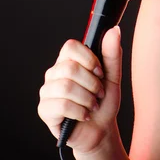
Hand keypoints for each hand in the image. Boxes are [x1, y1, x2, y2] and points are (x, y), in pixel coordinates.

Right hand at [38, 25, 122, 153]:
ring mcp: (47, 91)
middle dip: (91, 84)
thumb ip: (112, 53)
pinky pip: (60, 105)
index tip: (100, 72)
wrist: (100, 130)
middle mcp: (55, 73)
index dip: (88, 59)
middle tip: (99, 93)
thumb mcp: (113, 76)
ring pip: (66, 87)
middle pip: (70, 68)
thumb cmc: (103, 101)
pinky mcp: (44, 110)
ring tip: (93, 105)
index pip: (70, 46)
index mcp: (69, 60)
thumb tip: (114, 30)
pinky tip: (84, 116)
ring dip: (86, 99)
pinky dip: (79, 111)